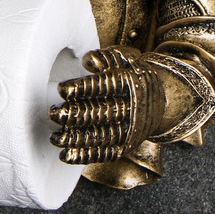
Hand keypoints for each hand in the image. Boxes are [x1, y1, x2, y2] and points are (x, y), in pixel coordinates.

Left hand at [49, 46, 157, 164]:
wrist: (161, 101)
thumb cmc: (133, 75)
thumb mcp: (124, 60)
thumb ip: (105, 57)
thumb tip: (87, 60)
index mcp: (130, 83)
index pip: (104, 86)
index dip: (82, 88)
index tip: (62, 89)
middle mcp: (132, 108)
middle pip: (100, 113)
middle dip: (74, 115)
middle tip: (53, 113)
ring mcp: (130, 130)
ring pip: (100, 136)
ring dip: (75, 139)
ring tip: (54, 137)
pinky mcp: (126, 147)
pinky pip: (104, 153)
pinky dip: (83, 156)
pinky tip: (65, 155)